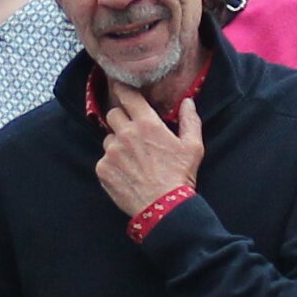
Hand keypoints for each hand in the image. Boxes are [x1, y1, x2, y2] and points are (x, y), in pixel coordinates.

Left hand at [95, 81, 203, 222]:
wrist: (164, 208)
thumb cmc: (180, 176)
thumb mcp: (193, 146)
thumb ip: (190, 120)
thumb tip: (188, 102)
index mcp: (146, 124)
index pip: (127, 95)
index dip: (123, 89)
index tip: (120, 88)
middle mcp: (125, 134)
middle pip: (113, 114)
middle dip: (121, 119)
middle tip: (132, 132)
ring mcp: (112, 152)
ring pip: (108, 138)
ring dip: (117, 143)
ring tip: (132, 159)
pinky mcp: (103, 169)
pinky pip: (104, 159)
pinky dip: (112, 164)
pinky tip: (127, 173)